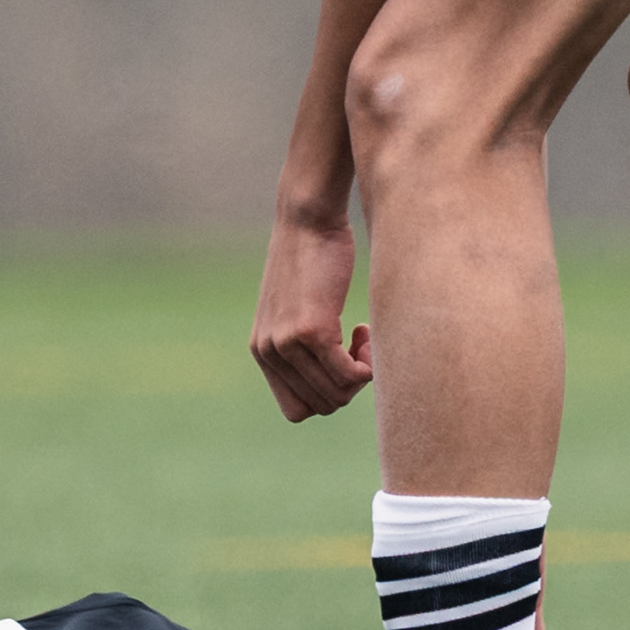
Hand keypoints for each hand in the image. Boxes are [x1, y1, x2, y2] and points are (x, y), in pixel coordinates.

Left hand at [250, 209, 372, 420]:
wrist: (307, 219)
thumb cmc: (311, 258)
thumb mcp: (296, 308)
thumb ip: (302, 343)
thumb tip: (335, 384)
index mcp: (263, 351)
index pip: (296, 410)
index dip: (327, 395)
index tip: (340, 363)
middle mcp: (270, 352)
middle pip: (321, 406)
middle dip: (349, 386)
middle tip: (357, 347)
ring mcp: (288, 343)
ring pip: (337, 394)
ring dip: (361, 374)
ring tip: (361, 336)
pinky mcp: (312, 330)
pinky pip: (349, 376)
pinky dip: (366, 365)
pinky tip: (363, 331)